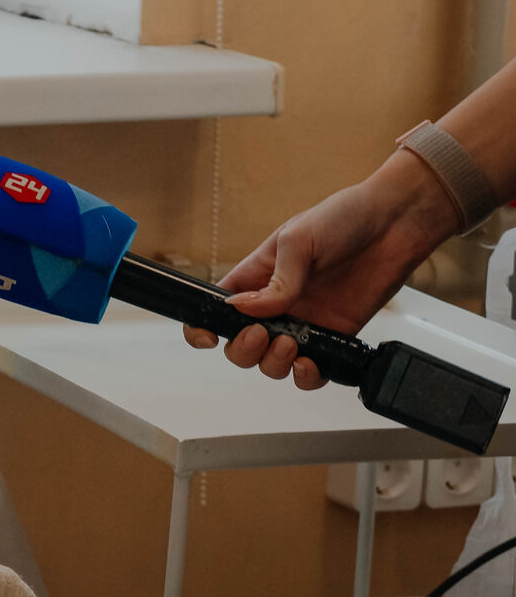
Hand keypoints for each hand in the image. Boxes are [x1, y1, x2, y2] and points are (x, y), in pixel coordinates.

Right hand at [183, 151, 457, 388]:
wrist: (394, 225)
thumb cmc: (342, 219)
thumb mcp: (298, 242)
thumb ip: (275, 282)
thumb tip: (243, 310)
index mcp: (256, 277)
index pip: (217, 308)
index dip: (202, 327)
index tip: (208, 337)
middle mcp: (274, 305)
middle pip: (240, 346)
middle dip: (244, 349)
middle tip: (262, 335)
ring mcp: (304, 324)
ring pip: (272, 363)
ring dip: (273, 363)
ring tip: (291, 343)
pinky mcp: (335, 338)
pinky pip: (313, 371)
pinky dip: (305, 377)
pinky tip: (309, 364)